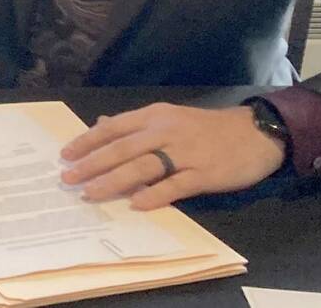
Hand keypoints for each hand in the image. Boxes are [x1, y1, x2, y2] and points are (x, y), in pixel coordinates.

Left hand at [60, 102, 285, 209]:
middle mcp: (165, 131)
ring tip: (92, 193)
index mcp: (154, 116)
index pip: (113, 128)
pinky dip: (155, 194)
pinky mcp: (204, 174)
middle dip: (92, 164)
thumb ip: (136, 124)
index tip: (65, 154)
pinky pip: (175, 185)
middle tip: (69, 179)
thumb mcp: (169, 117)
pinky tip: (136, 204)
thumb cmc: (206, 128)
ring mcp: (185, 153)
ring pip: (142, 166)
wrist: (255, 132)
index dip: (88, 141)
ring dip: (114, 180)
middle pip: (122, 148)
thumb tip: (101, 124)